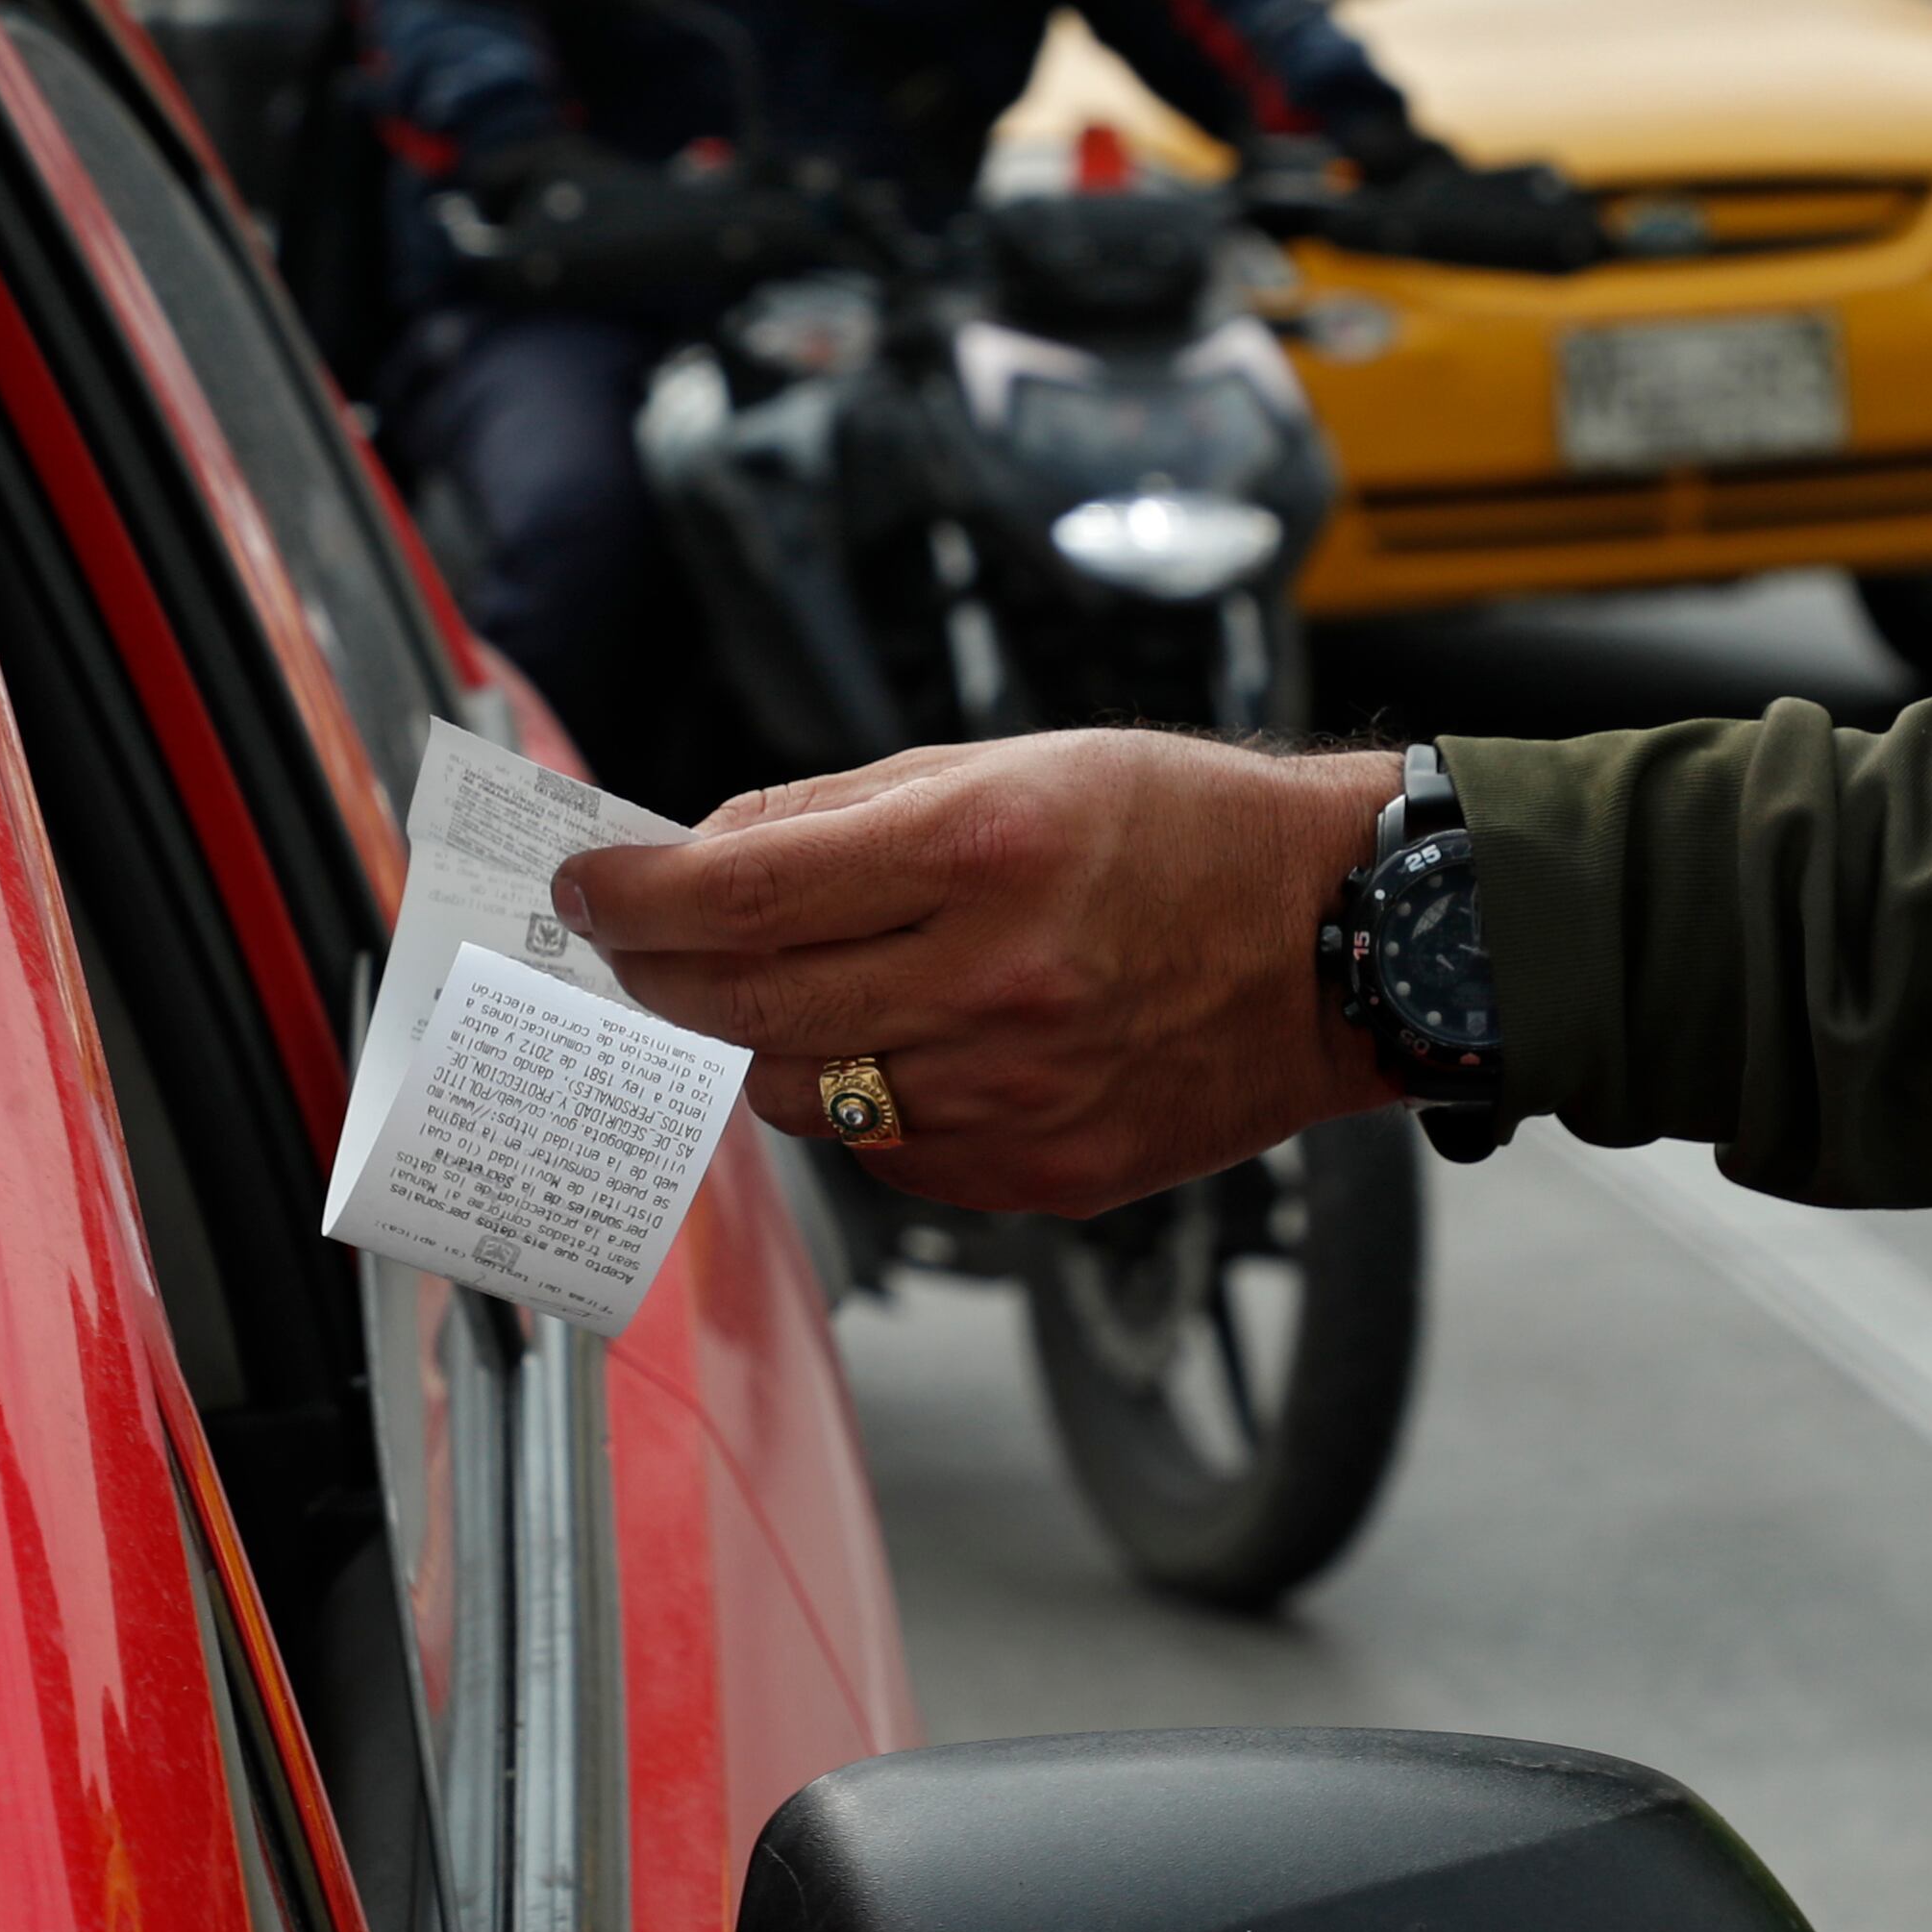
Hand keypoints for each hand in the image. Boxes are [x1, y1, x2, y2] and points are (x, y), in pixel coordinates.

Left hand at [552, 733, 1408, 1215]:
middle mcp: (993, 980)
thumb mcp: (1011, 761)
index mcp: (981, 849)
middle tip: (633, 949)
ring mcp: (1018, 1091)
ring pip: (805, 1096)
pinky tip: (886, 1050)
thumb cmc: (1180, 830)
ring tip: (771, 995)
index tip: (591, 889)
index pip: (741, 889)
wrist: (1340, 943)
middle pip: (748, 1006)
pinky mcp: (1042, 1170)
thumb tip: (704, 851)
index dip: (636, 895)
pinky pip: (888, 1153)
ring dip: (758, 1045)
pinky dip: (859, 1102)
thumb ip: (842, 810)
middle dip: (662, 975)